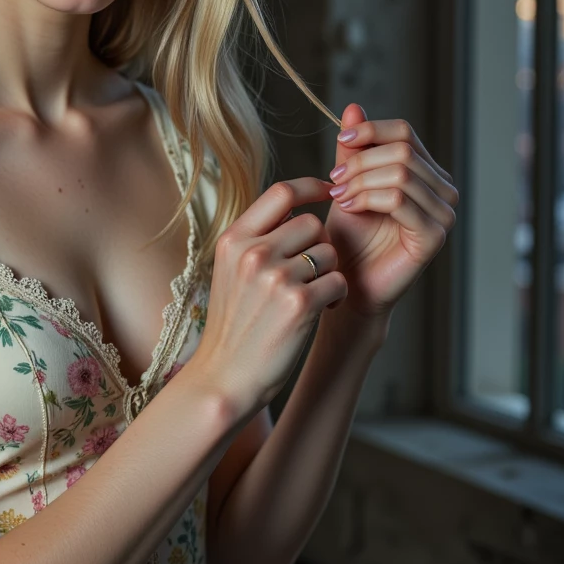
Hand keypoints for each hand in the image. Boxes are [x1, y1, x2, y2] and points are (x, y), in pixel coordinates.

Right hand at [187, 177, 347, 428]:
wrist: (225, 377)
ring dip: (330, 273)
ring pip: (329, 253)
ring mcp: (275, 277)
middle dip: (321, 245)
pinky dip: (338, 295)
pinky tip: (322, 309)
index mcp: (233, 239)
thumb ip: (257, 240)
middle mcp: (252, 253)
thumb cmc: (234, 326)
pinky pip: (338, 281)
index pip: (281, 192)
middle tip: (313, 273)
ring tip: (313, 296)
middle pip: (312, 224)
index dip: (311, 186)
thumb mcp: (230, 272)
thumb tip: (295, 211)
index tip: (328, 191)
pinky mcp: (299, 304)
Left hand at [324, 104, 457, 319]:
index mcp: (426, 172)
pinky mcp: (435, 236)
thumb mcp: (347, 184)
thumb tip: (353, 107)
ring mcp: (444, 213)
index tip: (340, 141)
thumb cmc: (348, 237)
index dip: (370, 131)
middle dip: (360, 161)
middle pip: (402, 150)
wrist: (346, 282)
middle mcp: (443, 189)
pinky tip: (349, 208)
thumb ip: (353, 150)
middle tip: (334, 180)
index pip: (404, 132)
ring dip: (360, 181)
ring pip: (400, 173)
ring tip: (339, 197)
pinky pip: (400, 199)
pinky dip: (368, 198)